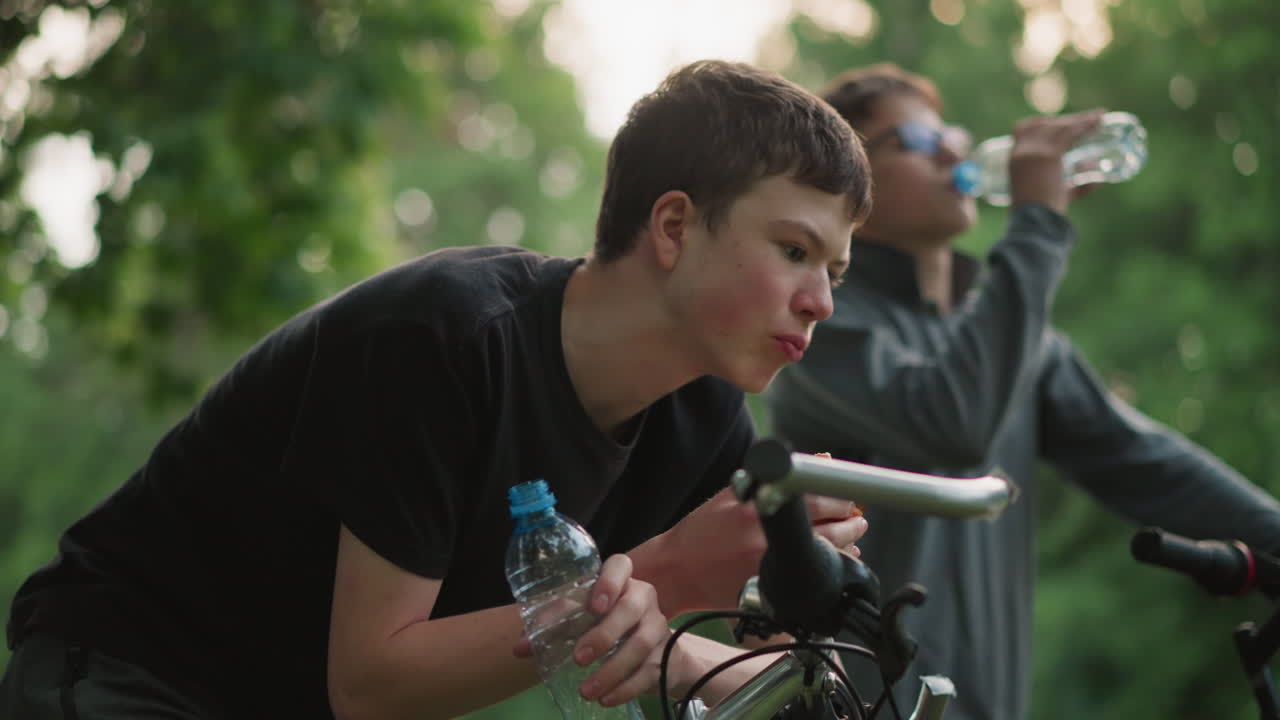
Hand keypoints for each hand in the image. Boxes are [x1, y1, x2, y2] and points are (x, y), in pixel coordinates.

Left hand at [513, 554, 670, 706]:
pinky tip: (605, 699)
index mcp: (621, 581)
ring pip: (640, 644)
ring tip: (586, 691)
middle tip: (578, 659)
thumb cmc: (609, 625)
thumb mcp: (582, 620)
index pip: (620, 565)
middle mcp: (643, 597)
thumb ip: (553, 628)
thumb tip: (519, 648)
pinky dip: (625, 688)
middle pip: (630, 609)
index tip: (594, 606)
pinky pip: (649, 672)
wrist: (654, 652)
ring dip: (612, 670)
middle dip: (603, 634)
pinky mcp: (666, 655)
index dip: (608, 582)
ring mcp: (657, 626)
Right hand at [636, 484, 869, 613]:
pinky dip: (831, 564)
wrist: (677, 570)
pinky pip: (816, 575)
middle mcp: (770, 536)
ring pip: (831, 554)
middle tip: (857, 516)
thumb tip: (813, 461)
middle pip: (834, 528)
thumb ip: (773, 475)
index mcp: (761, 506)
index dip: (842, 498)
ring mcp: (775, 564)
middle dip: (852, 520)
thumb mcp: (734, 493)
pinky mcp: (775, 587)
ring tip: (852, 535)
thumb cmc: (702, 530)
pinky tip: (834, 557)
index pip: (821, 498)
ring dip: (848, 543)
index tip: (847, 498)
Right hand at [1008, 108, 1105, 214]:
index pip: (1024, 128)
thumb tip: (1096, 169)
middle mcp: (1022, 151)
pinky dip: (1086, 124)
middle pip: (1045, 124)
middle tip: (1088, 119)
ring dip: (1081, 119)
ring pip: (1060, 126)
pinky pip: (1070, 132)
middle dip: (1067, 120)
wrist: (1035, 222)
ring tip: (1100, 116)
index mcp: (1014, 158)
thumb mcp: (1053, 192)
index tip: (1060, 121)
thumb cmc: (1041, 214)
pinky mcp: (1050, 155)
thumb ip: (1074, 181)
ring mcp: (1036, 151)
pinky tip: (1099, 119)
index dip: (1042, 121)